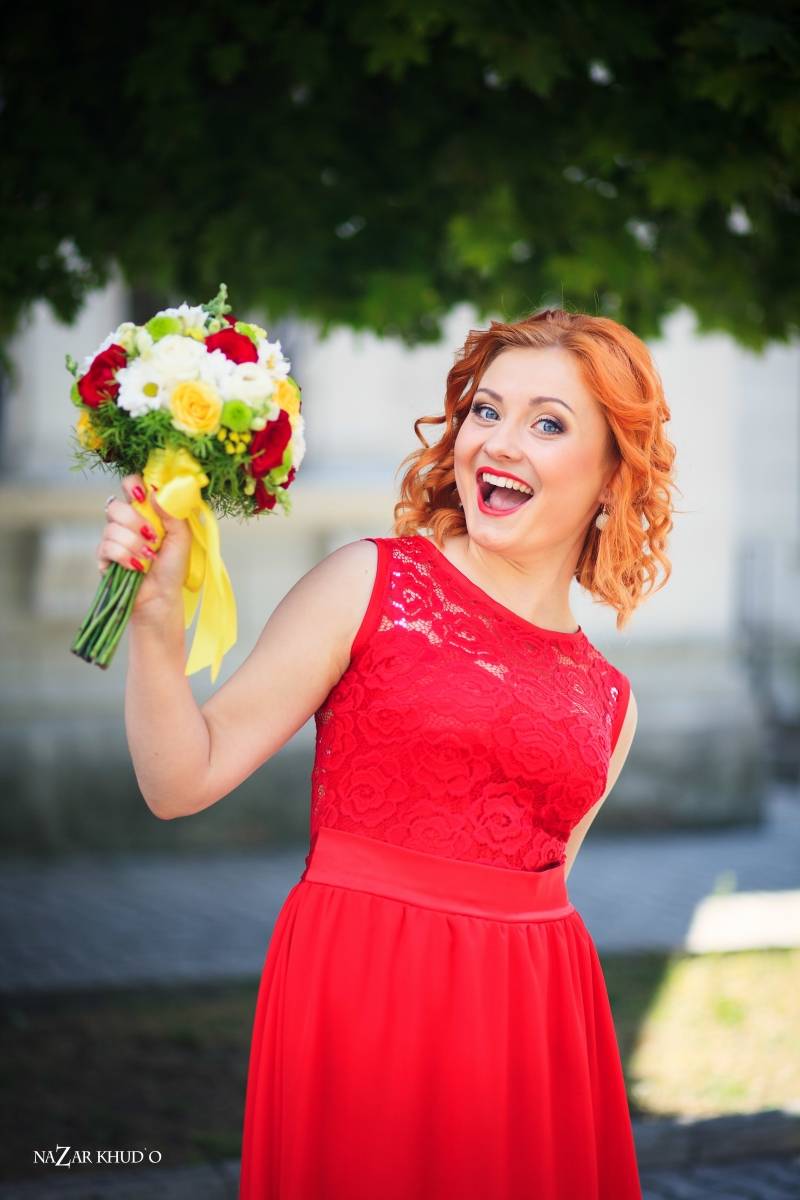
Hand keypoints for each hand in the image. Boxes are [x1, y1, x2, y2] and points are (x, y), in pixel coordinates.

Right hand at [97, 474, 191, 618]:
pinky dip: (125, 557)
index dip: (133, 485)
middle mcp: (125, 522)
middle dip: (134, 521)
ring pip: (111, 528)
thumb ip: (172, 511)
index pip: (130, 486)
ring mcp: (112, 539)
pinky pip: (106, 547)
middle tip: (152, 535)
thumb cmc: (174, 568)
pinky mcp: (103, 557)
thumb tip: (156, 491)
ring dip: (134, 544)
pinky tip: (136, 567)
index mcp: (145, 512)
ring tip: (149, 557)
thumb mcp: (181, 537)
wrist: (162, 597)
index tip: (144, 495)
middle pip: (115, 506)